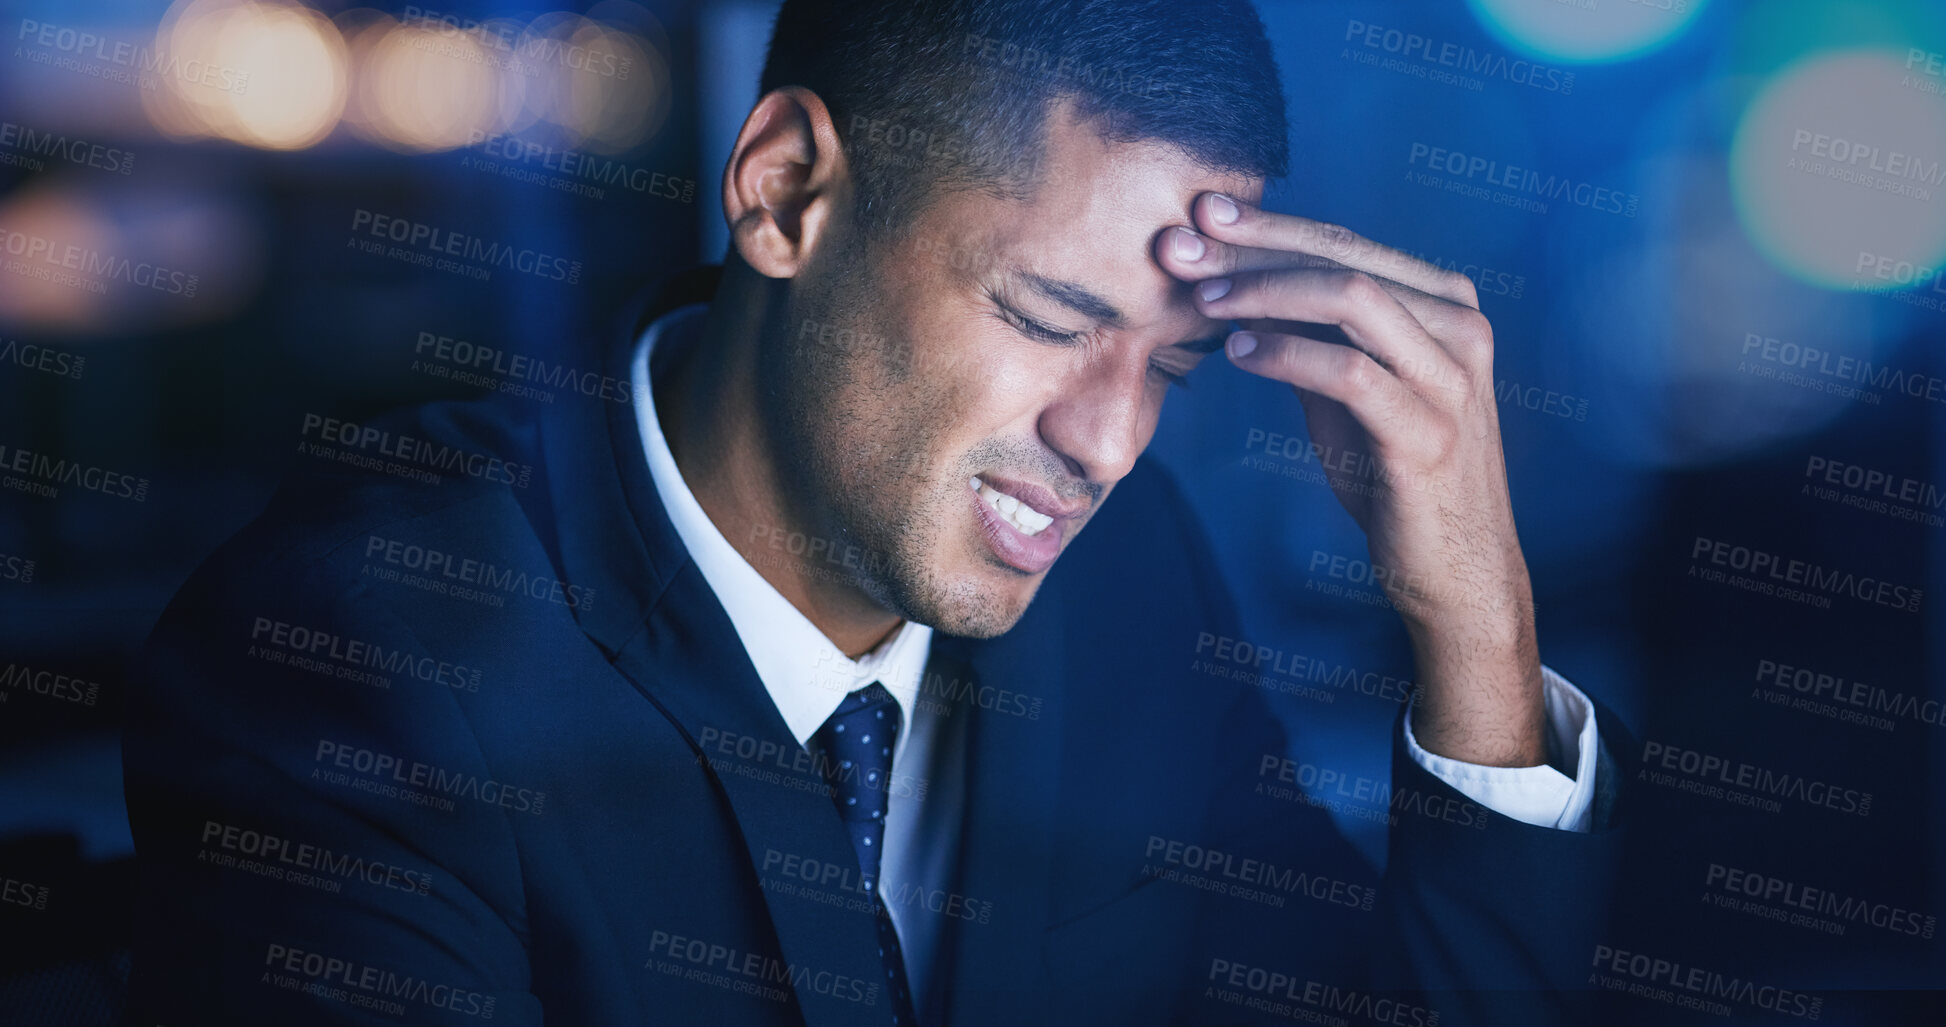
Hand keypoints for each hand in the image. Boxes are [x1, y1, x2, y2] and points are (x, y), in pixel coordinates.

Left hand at [1157, 193, 1548, 768]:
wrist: (1455, 567)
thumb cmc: (1397, 474)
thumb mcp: (1349, 391)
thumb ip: (1308, 335)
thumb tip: (1232, 283)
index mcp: (1445, 305)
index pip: (1346, 244)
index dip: (1271, 226)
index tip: (1205, 211)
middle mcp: (1458, 329)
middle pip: (1343, 260)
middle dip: (1255, 247)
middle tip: (1183, 244)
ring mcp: (1450, 379)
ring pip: (1351, 299)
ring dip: (1264, 292)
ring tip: (1202, 300)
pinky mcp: (1428, 432)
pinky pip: (1348, 372)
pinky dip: (1286, 353)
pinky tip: (1239, 352)